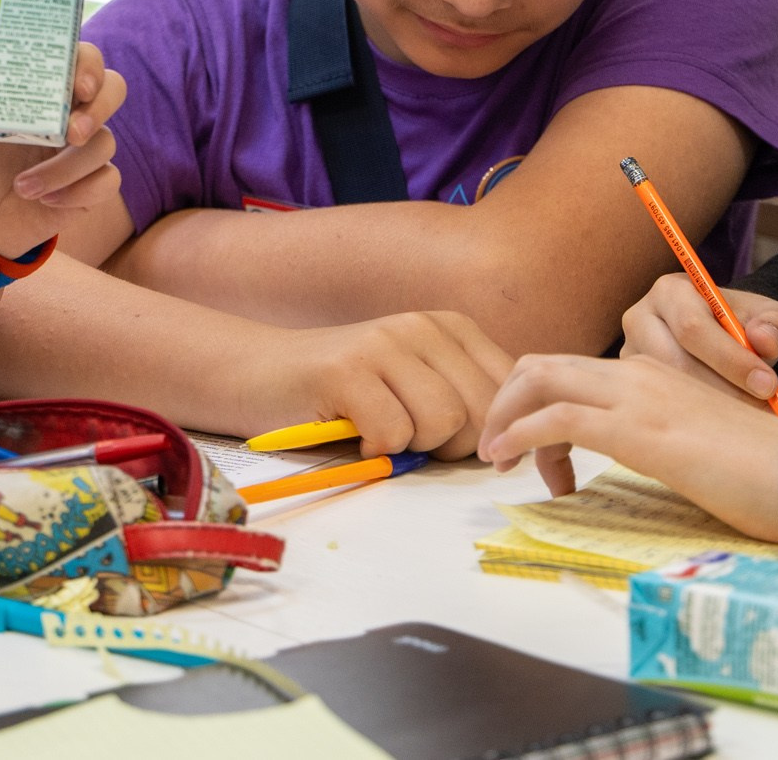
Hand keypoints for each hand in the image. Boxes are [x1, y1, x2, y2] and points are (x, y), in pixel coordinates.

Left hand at [0, 44, 126, 259]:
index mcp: (43, 93)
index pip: (80, 59)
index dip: (88, 64)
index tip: (78, 85)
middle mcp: (70, 115)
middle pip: (113, 89)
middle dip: (100, 107)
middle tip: (74, 132)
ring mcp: (84, 151)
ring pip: (105, 144)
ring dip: (65, 168)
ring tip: (23, 187)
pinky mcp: (91, 186)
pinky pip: (107, 182)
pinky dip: (78, 192)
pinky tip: (46, 201)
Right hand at [247, 311, 514, 460]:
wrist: (260, 374)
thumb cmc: (346, 395)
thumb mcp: (419, 386)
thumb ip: (467, 400)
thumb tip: (517, 444)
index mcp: (451, 328)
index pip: (511, 388)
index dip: (497, 432)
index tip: (462, 451)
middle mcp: (423, 326)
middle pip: (483, 410)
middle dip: (455, 446)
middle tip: (414, 443)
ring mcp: (384, 343)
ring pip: (444, 422)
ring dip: (413, 447)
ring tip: (382, 432)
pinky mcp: (347, 369)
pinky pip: (394, 433)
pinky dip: (376, 449)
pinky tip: (355, 434)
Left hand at [480, 352, 777, 542]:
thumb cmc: (760, 469)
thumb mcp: (696, 441)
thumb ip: (659, 436)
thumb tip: (632, 460)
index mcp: (654, 374)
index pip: (572, 372)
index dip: (538, 407)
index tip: (542, 461)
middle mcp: (640, 373)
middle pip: (542, 365)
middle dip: (505, 403)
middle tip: (495, 451)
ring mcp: (638, 398)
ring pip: (540, 381)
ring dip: (504, 418)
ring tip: (494, 461)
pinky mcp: (638, 431)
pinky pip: (557, 419)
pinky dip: (520, 435)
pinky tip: (510, 460)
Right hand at [621, 275, 777, 404]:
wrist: (721, 337)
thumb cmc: (742, 324)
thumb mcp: (768, 317)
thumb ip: (773, 325)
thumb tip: (763, 341)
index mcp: (670, 292)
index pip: (693, 327)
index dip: (731, 359)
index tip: (767, 385)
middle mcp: (640, 320)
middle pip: (674, 362)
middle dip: (722, 389)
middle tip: (760, 410)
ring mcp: (629, 355)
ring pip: (664, 390)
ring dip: (710, 408)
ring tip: (744, 418)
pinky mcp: (629, 386)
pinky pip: (658, 408)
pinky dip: (694, 419)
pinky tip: (721, 425)